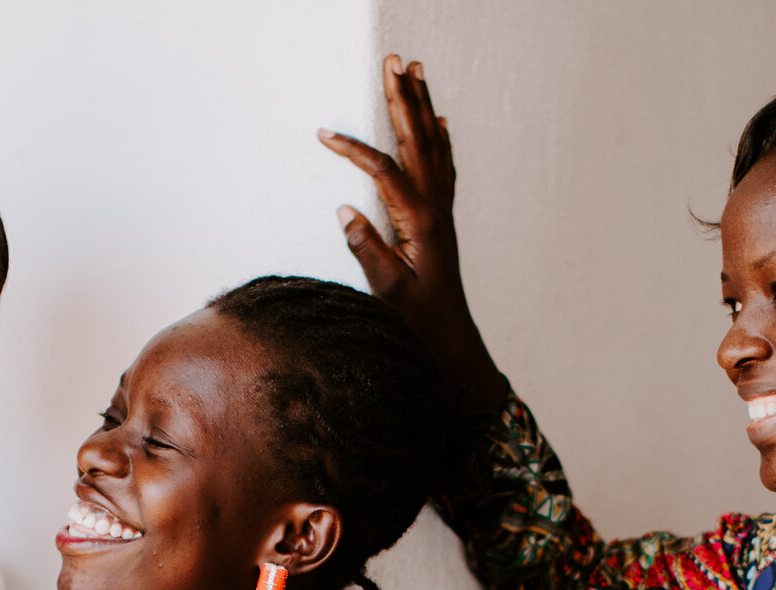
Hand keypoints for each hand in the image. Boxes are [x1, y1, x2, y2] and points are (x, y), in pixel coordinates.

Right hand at [318, 57, 508, 414]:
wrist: (450, 342)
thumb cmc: (417, 322)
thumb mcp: (387, 291)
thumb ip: (367, 250)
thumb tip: (344, 210)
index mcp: (418, 221)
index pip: (382, 170)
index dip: (354, 149)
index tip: (325, 133)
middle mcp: (435, 208)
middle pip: (417, 141)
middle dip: (403, 99)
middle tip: (395, 61)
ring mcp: (442, 211)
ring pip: (433, 146)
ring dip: (422, 107)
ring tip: (416, 71)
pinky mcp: (443, 220)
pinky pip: (444, 167)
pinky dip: (440, 139)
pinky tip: (439, 122)